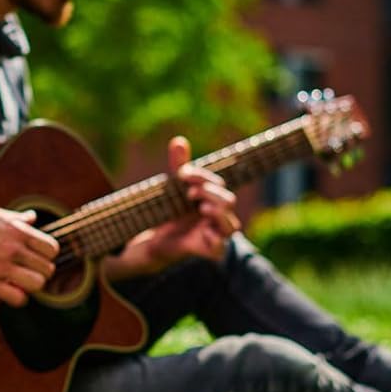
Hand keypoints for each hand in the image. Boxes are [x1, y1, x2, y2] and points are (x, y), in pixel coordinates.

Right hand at [0, 206, 58, 307]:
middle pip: (47, 269)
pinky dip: (17, 299)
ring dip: (30, 287)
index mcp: (17, 231)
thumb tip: (32, 217)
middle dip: (40, 274)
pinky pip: (17, 298)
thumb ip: (16, 218)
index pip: (52, 249)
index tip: (36, 260)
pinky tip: (9, 293)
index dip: (46, 257)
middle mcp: (13, 249)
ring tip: (20, 284)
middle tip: (28, 274)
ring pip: (37, 284)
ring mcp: (1, 266)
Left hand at [110, 136, 240, 276]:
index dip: (201, 176)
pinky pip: (220, 248)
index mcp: (214, 198)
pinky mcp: (208, 251)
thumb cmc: (172, 211)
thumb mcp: (174, 187)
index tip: (181, 174)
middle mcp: (220, 216)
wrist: (158, 239)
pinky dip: (213, 239)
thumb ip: (179, 166)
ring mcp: (216, 235)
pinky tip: (201, 231)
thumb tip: (178, 140)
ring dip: (217, 213)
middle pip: (229, 200)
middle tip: (189, 194)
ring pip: (232, 226)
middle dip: (210, 193)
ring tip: (200, 208)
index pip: (217, 183)